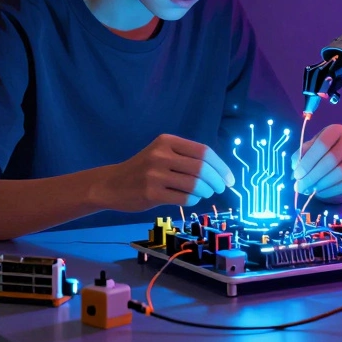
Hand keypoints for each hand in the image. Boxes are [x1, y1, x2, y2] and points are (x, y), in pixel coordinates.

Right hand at [97, 134, 235, 211]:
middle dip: (217, 181)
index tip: (229, 178)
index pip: (203, 151)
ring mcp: (155, 174)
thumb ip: (186, 157)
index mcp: (167, 141)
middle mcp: (161, 155)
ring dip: (206, 192)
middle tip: (220, 189)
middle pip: (201, 168)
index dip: (221, 166)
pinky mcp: (151, 193)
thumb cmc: (142, 170)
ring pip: (195, 185)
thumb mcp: (161, 153)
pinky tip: (190, 199)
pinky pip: (184, 198)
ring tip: (204, 193)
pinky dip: (193, 200)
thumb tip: (220, 172)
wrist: (112, 184)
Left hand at [291, 124, 341, 202]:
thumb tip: (296, 167)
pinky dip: (330, 190)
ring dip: (320, 184)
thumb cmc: (319, 156)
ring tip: (308, 190)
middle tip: (300, 186)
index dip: (308, 160)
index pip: (322, 143)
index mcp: (336, 130)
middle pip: (331, 159)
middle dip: (312, 175)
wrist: (337, 168)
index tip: (297, 174)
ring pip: (339, 173)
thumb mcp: (308, 151)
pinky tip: (320, 193)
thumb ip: (301, 156)